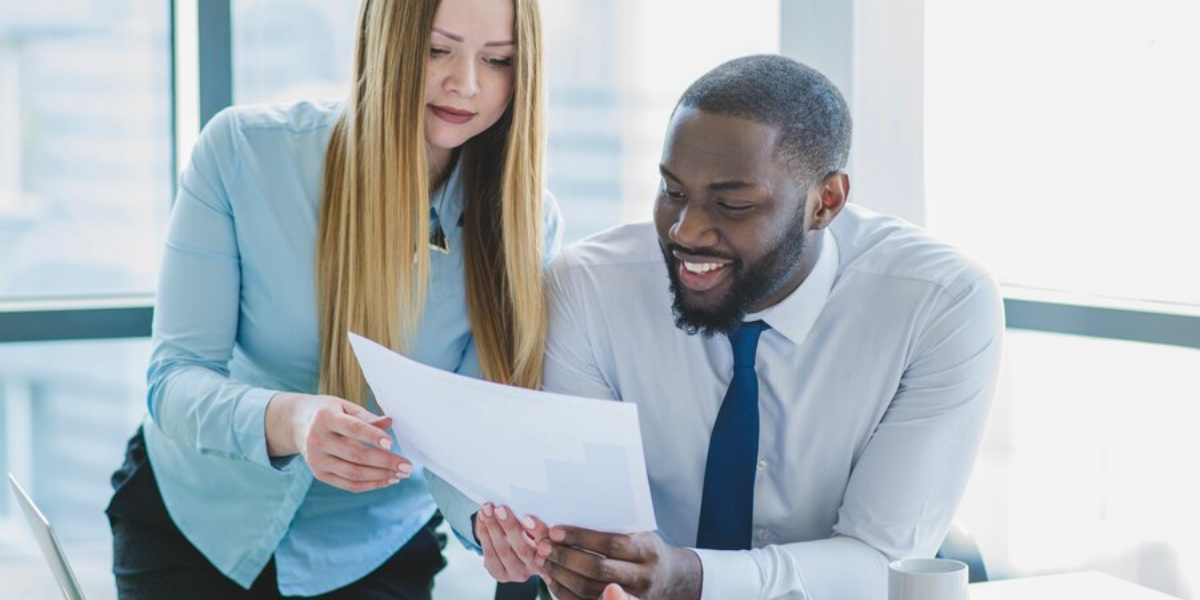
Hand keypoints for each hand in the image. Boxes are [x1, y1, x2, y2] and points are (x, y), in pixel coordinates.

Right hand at [265, 392, 411, 491]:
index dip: (372, 436)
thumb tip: (390, 423)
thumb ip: (366, 417)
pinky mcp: (319, 474)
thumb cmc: (329, 412)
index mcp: (325, 418)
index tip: (392, 443)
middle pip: (356, 455)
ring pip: (353, 473)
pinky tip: (387, 480)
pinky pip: (348, 484)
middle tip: (407, 466)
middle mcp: (317, 440)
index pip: (352, 428)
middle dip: (385, 462)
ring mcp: (316, 460)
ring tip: (401, 475)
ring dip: (381, 476)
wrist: (297, 423)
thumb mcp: (344, 406)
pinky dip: (370, 484)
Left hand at [475, 503, 549, 582]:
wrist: (516, 548)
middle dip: (509, 527)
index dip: (539, 531)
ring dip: (492, 528)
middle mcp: (537, 568)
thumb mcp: (540, 523)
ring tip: (486, 510)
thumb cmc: (532, 528)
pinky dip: (484, 534)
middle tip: (500, 509)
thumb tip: (528, 498)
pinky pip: (490, 555)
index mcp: (552, 553)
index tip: (527, 517)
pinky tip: (482, 519)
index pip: (548, 543)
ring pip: (503, 551)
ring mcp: (519, 573)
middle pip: (522, 549)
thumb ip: (539, 517)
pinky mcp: (501, 575)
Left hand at [536, 527, 701, 599]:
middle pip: (598, 569)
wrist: (670, 578)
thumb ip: (614, 525)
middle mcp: (642, 576)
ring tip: (541, 559)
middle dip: (566, 557)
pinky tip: (550, 576)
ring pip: (588, 590)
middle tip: (542, 545)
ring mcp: (631, 596)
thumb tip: (572, 507)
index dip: (581, 537)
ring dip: (560, 574)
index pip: (611, 543)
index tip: (555, 530)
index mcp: (646, 550)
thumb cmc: (645, 547)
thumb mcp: (640, 532)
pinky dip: (563, 591)